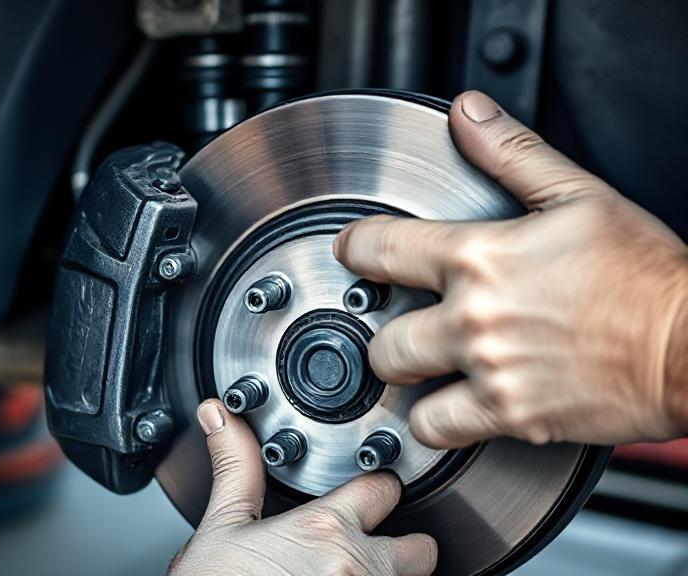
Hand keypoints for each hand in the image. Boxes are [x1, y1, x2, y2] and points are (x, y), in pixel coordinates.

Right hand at [168, 400, 435, 575]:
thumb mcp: (221, 529)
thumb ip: (234, 469)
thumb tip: (219, 414)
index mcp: (324, 529)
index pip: (383, 488)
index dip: (374, 491)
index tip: (367, 497)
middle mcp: (359, 568)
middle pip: (421, 549)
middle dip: (402, 550)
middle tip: (366, 556)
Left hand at [333, 90, 687, 447]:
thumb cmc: (644, 276)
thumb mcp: (578, 196)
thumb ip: (511, 153)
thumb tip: (468, 114)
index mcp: (480, 258)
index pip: (377, 249)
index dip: (355, 250)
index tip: (355, 254)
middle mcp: (474, 318)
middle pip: (381, 338)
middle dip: (388, 331)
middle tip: (408, 326)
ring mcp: (490, 372)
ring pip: (401, 389)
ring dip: (411, 382)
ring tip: (433, 369)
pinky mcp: (512, 418)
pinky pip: (441, 430)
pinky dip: (443, 421)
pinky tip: (462, 401)